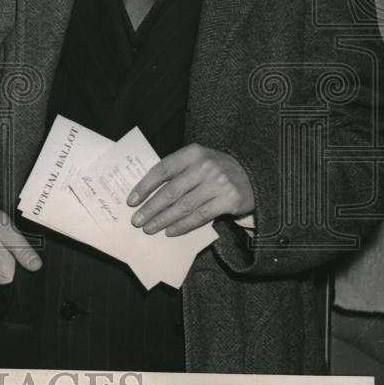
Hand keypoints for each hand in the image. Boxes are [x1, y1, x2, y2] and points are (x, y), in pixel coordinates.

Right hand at [0, 198, 41, 283]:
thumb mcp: (10, 235)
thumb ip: (24, 252)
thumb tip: (36, 266)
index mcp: (4, 274)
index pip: (23, 283)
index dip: (30, 270)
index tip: (29, 257)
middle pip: (15, 277)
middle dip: (20, 264)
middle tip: (17, 246)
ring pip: (6, 270)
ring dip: (10, 259)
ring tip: (7, 243)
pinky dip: (0, 256)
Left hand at [127, 143, 254, 236]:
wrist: (252, 176)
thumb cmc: (214, 169)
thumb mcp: (196, 161)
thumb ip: (175, 171)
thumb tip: (146, 193)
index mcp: (192, 153)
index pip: (162, 170)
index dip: (144, 186)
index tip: (131, 201)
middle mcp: (204, 166)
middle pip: (171, 191)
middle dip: (151, 208)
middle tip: (137, 221)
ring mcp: (217, 183)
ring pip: (183, 206)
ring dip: (163, 220)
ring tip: (149, 228)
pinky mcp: (228, 201)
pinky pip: (200, 216)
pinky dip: (182, 226)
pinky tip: (170, 231)